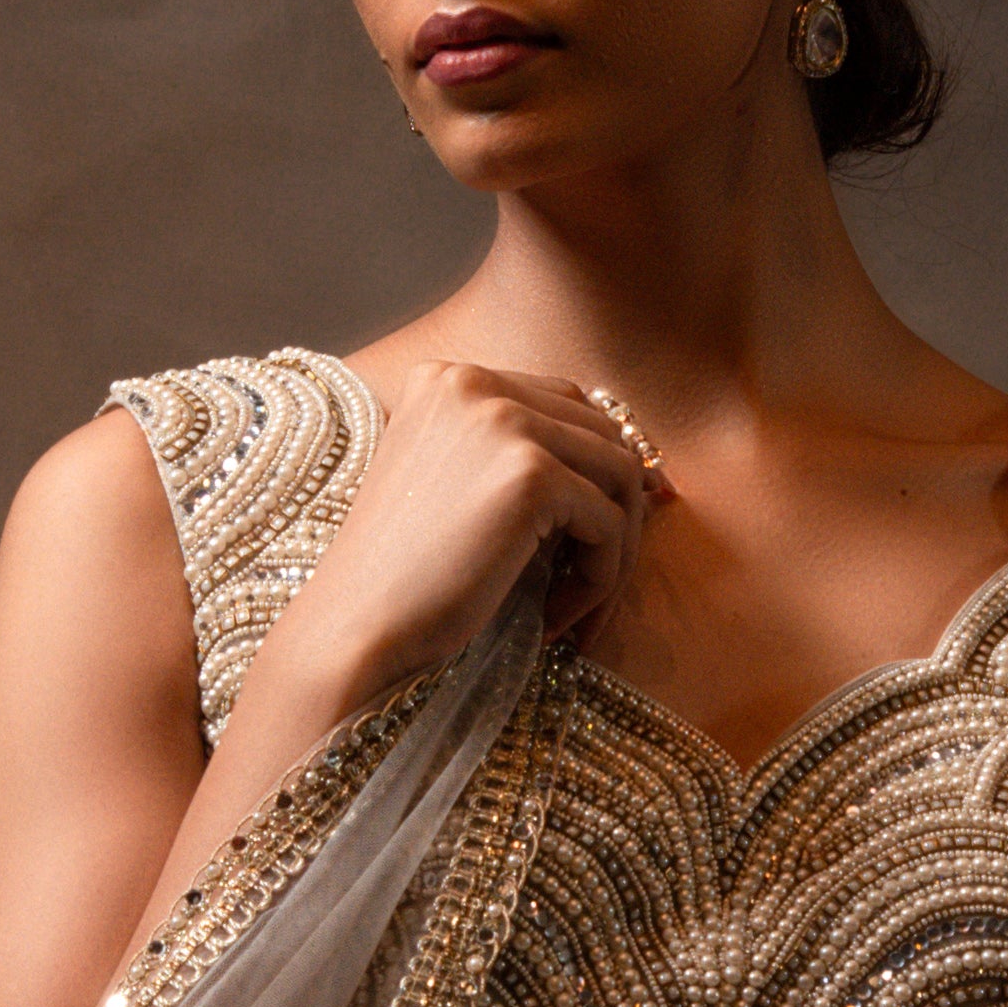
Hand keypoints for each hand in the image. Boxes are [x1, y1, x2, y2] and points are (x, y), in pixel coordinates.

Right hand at [239, 362, 655, 717]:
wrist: (354, 628)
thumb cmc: (404, 581)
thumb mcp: (463, 495)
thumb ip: (531, 463)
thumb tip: (653, 476)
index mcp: (446, 377)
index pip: (565, 404)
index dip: (598, 468)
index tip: (609, 533)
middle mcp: (473, 381)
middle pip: (602, 433)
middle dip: (614, 512)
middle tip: (592, 584)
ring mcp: (503, 421)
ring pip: (619, 475)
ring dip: (612, 550)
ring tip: (572, 608)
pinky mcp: (531, 474)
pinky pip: (609, 523)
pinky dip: (599, 579)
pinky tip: (554, 620)